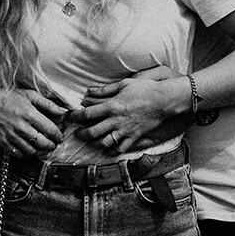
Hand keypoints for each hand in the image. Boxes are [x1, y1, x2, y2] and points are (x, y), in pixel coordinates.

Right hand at [0, 85, 65, 158]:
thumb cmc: (9, 97)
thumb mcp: (30, 95)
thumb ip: (48, 104)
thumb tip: (64, 112)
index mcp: (30, 114)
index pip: (50, 130)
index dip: (58, 135)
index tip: (60, 136)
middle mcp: (22, 127)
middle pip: (43, 143)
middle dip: (52, 145)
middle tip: (54, 144)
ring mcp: (12, 136)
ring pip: (31, 151)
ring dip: (41, 152)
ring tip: (44, 149)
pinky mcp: (3, 142)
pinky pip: (18, 154)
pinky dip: (26, 155)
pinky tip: (30, 151)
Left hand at [73, 65, 189, 150]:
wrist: (163, 100)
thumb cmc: (144, 89)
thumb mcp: (124, 84)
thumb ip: (106, 89)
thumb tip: (90, 91)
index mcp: (112, 106)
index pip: (88, 114)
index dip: (76, 116)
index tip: (71, 117)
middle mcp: (116, 120)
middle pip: (92, 131)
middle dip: (81, 134)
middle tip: (77, 133)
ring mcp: (125, 130)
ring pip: (104, 142)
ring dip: (94, 143)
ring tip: (90, 141)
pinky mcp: (133, 136)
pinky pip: (120, 148)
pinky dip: (111, 151)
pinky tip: (106, 150)